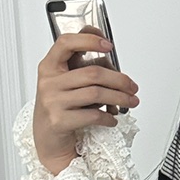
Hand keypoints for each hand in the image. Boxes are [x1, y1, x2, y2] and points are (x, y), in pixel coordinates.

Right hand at [33, 32, 139, 173]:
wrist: (47, 139)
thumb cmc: (60, 108)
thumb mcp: (67, 83)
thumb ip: (85, 69)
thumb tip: (115, 67)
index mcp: (50, 67)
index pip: (66, 43)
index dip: (88, 40)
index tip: (108, 45)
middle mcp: (49, 82)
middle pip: (92, 72)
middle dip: (119, 80)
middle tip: (132, 87)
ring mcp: (52, 101)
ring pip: (96, 93)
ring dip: (120, 98)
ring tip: (131, 102)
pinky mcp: (59, 121)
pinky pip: (93, 115)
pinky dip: (108, 117)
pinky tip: (112, 119)